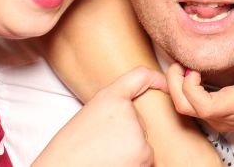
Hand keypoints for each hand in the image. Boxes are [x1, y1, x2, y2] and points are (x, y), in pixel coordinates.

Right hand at [35, 66, 166, 166]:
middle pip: (140, 122)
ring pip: (143, 142)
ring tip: (105, 158)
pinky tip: (113, 164)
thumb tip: (133, 114)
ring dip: (131, 153)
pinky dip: (134, 164)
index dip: (155, 78)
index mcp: (109, 97)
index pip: (139, 76)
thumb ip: (113, 111)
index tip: (165, 83)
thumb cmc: (69, 151)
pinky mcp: (144, 153)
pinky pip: (147, 159)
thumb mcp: (88, 118)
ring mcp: (138, 132)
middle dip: (128, 135)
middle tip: (102, 147)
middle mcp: (127, 110)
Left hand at [166, 51, 233, 140]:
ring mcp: (220, 121)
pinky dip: (187, 92)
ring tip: (185, 65)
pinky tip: (192, 75)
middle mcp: (223, 118)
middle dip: (173, 83)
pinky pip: (195, 108)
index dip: (187, 82)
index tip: (194, 65)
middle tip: (179, 63)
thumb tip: (211, 52)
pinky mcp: (220, 120)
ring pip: (186, 109)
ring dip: (178, 87)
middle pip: (183, 107)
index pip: (196, 102)